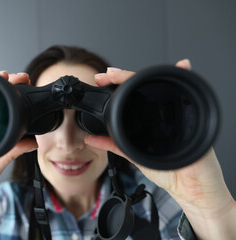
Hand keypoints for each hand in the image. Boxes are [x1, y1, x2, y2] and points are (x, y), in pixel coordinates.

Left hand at [85, 60, 235, 238]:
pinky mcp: (194, 118)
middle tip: (109, 73)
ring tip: (129, 72)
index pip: (132, 97)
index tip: (101, 79)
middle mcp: (164, 113)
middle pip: (146, 87)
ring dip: (151, 73)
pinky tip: (181, 66)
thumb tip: (90, 139)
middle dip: (127, 76)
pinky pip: (187, 96)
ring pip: (164, 86)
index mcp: (149, 121)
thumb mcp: (135, 156)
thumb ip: (114, 145)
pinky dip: (185, 76)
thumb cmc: (170, 173)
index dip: (117, 86)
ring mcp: (180, 113)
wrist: (194, 190)